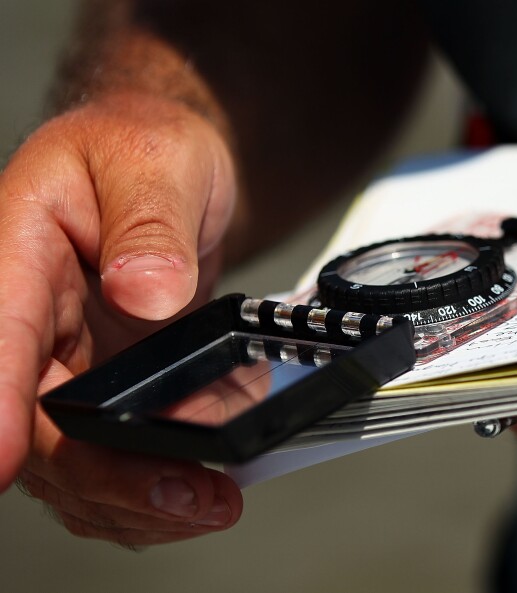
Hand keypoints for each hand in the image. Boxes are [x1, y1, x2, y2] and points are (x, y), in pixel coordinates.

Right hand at [0, 92, 242, 543]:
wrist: (166, 175)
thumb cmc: (146, 151)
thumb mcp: (155, 161)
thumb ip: (150, 224)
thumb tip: (146, 292)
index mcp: (14, 259)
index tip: (2, 459)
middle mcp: (24, 324)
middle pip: (35, 427)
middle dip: (109, 474)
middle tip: (192, 494)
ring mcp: (60, 366)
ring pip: (72, 462)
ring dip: (138, 495)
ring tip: (211, 500)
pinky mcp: (97, 390)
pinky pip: (109, 455)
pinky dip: (155, 480)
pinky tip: (204, 481)